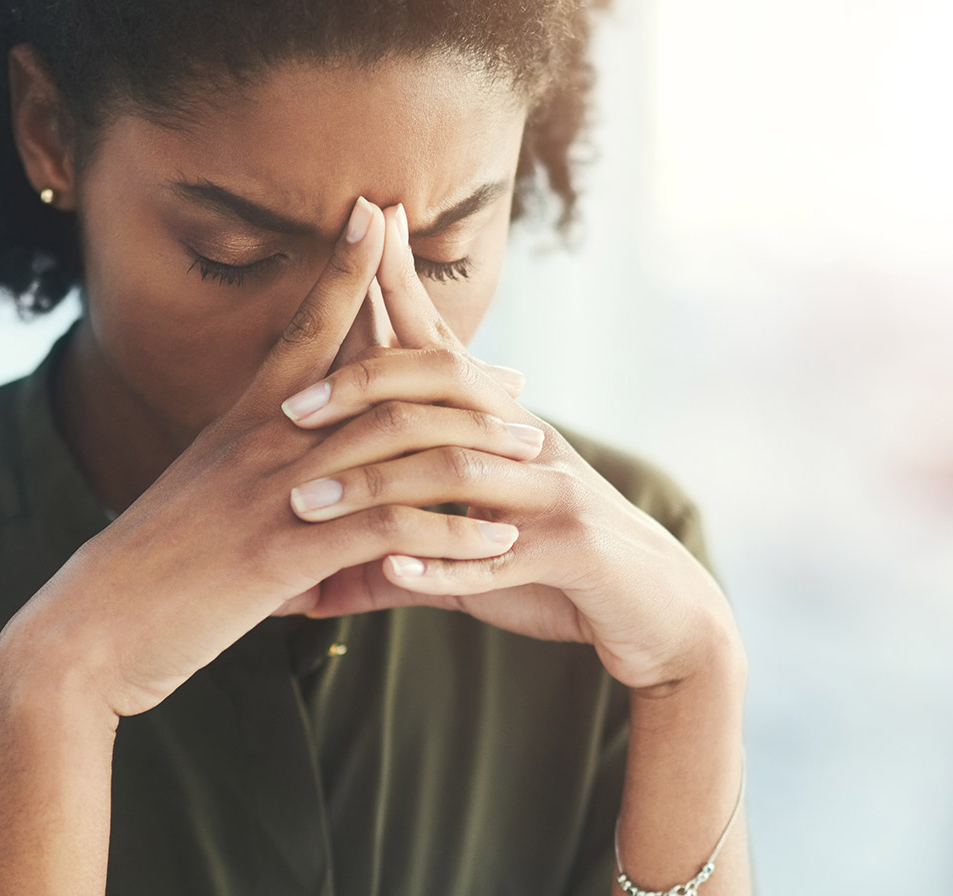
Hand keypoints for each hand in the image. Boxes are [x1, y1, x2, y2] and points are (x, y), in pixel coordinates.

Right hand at [0, 198, 540, 719]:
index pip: (303, 324)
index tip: (378, 213)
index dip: (343, 266)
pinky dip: (451, 536)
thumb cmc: (150, 568)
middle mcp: (264, 442)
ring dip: (477, 453)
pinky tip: (497, 544)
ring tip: (534, 457)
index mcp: (245, 420)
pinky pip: (391, 533)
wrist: (89, 630)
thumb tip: (289, 460)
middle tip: (517, 382)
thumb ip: (250, 466)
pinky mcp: (286, 556)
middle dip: (458, 375)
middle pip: (379, 380)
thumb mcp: (202, 495)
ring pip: (399, 451)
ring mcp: (276, 496)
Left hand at [276, 203, 742, 694]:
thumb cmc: (559, 575)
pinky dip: (442, 567)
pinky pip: (498, 558)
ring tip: (310, 507)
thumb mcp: (474, 552)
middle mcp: (532, 445)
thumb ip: (401, 552)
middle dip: (364, 390)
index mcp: (506, 429)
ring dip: (378, 489)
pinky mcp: (573, 553)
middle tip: (291, 409)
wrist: (661, 612)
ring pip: (458, 474)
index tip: (361, 227)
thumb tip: (316, 577)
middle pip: (445, 392)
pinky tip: (392, 572)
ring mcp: (554, 496)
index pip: (443, 348)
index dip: (402, 288)